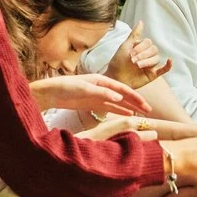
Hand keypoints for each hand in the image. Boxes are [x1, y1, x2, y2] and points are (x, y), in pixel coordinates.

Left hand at [30, 74, 149, 118]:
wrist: (48, 93)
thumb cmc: (64, 87)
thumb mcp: (83, 88)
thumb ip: (101, 92)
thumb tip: (119, 97)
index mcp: (101, 80)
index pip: (122, 89)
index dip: (134, 97)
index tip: (145, 105)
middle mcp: (101, 87)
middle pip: (123, 95)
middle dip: (136, 102)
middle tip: (149, 111)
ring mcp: (97, 96)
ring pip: (117, 103)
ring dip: (129, 108)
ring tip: (141, 114)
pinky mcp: (91, 104)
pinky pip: (108, 108)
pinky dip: (119, 111)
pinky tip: (127, 115)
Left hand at [107, 20, 171, 86]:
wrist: (115, 78)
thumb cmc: (118, 62)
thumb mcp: (125, 46)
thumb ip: (134, 34)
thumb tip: (141, 21)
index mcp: (141, 48)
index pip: (148, 43)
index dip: (141, 47)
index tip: (130, 54)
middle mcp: (147, 55)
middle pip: (153, 50)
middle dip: (144, 54)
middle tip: (133, 60)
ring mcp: (150, 65)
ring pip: (156, 59)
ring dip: (148, 61)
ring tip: (138, 66)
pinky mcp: (152, 74)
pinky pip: (164, 69)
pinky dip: (168, 65)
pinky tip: (169, 61)